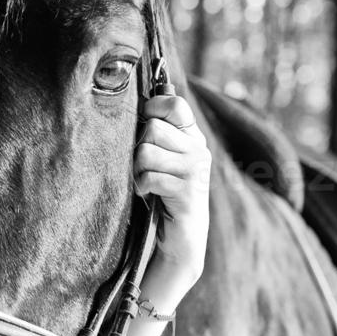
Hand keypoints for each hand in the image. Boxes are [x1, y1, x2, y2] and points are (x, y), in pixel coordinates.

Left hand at [134, 94, 210, 292]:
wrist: (181, 236)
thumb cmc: (165, 192)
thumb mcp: (166, 157)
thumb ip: (160, 131)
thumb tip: (144, 99)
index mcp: (194, 137)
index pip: (176, 104)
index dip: (154, 108)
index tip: (144, 123)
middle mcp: (199, 150)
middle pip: (153, 128)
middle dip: (139, 147)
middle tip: (143, 166)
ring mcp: (195, 171)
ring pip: (147, 151)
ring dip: (137, 169)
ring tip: (144, 181)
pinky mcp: (186, 192)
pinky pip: (148, 177)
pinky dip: (141, 187)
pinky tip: (147, 195)